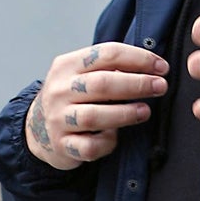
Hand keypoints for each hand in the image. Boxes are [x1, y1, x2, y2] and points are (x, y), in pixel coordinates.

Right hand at [26, 41, 168, 168]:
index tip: (161, 67)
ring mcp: (59, 119)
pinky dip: (107, 142)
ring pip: (94, 116)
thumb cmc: (72, 98)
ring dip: (125, 113)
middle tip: (160, 87)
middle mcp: (60, 90)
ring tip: (145, 111)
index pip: (106, 54)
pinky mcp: (63, 145)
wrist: (38, 129)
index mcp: (66, 65)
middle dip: (137, 84)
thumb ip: (108, 68)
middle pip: (102, 83)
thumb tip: (151, 66)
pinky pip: (89, 146)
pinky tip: (116, 136)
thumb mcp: (81, 75)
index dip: (138, 58)